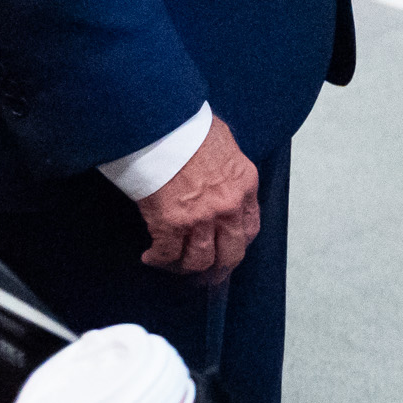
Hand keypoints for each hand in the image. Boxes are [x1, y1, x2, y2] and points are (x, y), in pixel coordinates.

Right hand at [134, 116, 259, 281]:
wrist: (163, 127)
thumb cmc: (189, 129)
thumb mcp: (226, 146)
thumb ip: (229, 170)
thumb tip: (220, 179)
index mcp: (244, 185)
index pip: (250, 228)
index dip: (238, 244)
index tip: (229, 249)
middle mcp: (227, 207)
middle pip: (230, 252)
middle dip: (219, 267)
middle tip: (209, 275)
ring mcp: (200, 219)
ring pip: (199, 260)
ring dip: (186, 267)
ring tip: (175, 265)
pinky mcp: (170, 224)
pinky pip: (167, 254)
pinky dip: (158, 260)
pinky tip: (151, 257)